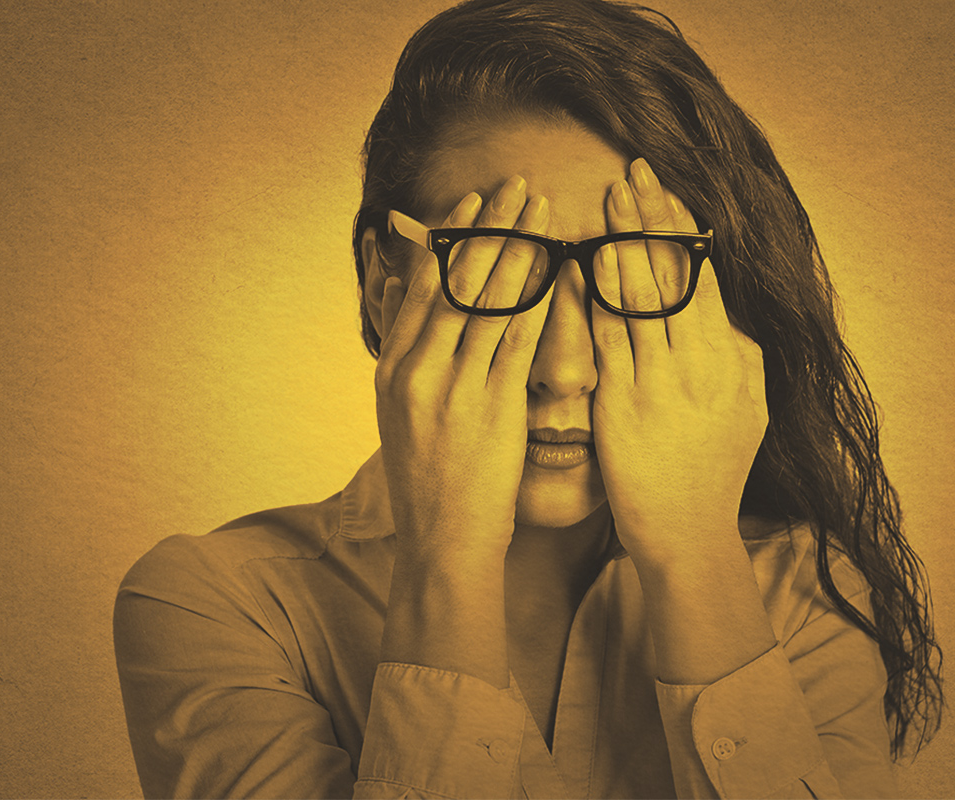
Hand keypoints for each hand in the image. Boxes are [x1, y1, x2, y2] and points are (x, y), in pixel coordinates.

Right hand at [374, 176, 552, 563]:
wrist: (440, 544)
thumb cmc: (429, 483)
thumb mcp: (400, 414)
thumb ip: (409, 355)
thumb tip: (415, 301)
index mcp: (393, 369)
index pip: (424, 286)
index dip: (453, 239)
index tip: (476, 202)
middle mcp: (418, 371)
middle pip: (458, 280)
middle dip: (492, 227)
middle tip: (518, 184)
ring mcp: (453, 389)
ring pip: (490, 300)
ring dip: (522, 249)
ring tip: (543, 211)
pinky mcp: (492, 410)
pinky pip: (520, 340)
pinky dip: (541, 298)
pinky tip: (561, 268)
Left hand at [590, 159, 768, 568]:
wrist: (690, 535)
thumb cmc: (715, 473)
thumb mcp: (748, 408)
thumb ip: (738, 354)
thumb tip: (722, 309)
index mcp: (730, 360)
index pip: (703, 276)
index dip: (682, 228)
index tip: (664, 187)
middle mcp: (700, 365)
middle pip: (674, 274)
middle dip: (651, 219)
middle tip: (631, 172)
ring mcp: (661, 384)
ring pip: (642, 296)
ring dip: (622, 241)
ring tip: (607, 199)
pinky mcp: (623, 407)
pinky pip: (607, 339)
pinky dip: (596, 296)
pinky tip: (583, 260)